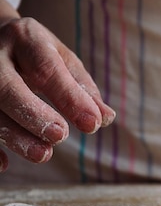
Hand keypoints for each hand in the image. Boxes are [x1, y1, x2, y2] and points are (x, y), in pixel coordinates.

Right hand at [0, 12, 114, 171]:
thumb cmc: (34, 52)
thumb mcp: (60, 59)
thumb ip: (82, 87)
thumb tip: (105, 118)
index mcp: (26, 40)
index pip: (47, 68)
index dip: (69, 97)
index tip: (92, 123)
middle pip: (7, 88)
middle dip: (34, 115)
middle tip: (60, 136)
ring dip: (14, 136)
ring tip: (42, 154)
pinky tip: (4, 165)